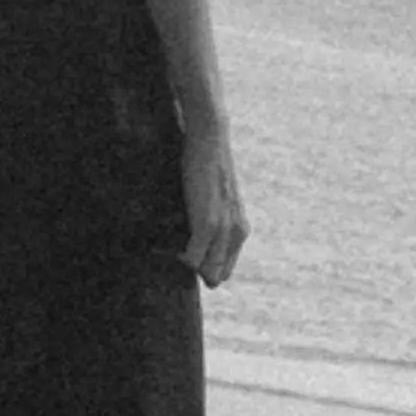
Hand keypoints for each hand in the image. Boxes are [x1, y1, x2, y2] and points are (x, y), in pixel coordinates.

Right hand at [178, 131, 248, 287]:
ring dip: (190, 266)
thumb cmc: (208, 166)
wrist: (211, 141)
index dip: (207, 269)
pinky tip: (174, 248)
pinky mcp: (208, 224)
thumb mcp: (217, 198)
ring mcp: (224, 230)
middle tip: (181, 255)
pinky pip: (194, 257)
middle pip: (218, 274)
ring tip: (176, 251)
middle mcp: (237, 233)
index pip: (226, 268)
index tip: (189, 260)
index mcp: (241, 229)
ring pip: (208, 270)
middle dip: (198, 271)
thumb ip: (214, 219)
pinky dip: (183, 258)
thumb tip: (196, 237)